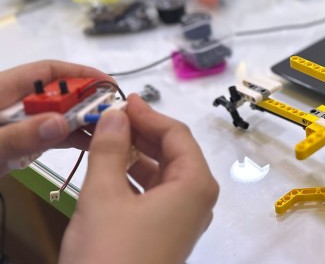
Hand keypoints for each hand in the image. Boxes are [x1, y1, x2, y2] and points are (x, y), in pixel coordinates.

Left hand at [0, 60, 110, 174]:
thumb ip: (19, 135)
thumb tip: (61, 124)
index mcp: (1, 89)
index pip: (46, 72)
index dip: (80, 74)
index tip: (108, 85)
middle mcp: (11, 104)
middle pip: (56, 96)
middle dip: (85, 102)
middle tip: (114, 114)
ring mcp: (14, 125)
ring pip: (55, 117)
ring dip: (80, 123)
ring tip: (107, 132)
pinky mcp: (15, 144)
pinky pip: (47, 136)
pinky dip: (68, 139)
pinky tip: (88, 145)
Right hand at [60, 95, 218, 263]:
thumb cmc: (111, 253)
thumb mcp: (104, 195)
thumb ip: (111, 150)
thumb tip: (117, 115)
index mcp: (196, 184)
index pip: (177, 134)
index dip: (148, 114)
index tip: (121, 100)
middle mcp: (198, 199)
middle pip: (173, 151)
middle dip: (140, 133)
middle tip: (107, 118)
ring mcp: (184, 219)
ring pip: (162, 173)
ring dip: (133, 155)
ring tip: (102, 139)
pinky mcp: (167, 234)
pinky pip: (155, 194)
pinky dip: (133, 178)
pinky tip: (108, 170)